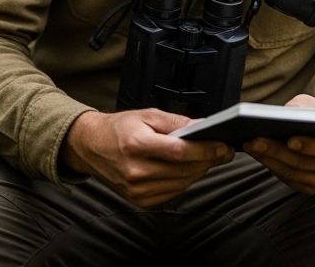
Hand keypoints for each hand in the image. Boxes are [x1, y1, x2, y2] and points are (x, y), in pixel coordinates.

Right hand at [62, 109, 233, 207]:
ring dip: (200, 171)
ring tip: (210, 158)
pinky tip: (190, 169)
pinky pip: (172, 192)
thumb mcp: (149, 115)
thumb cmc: (120, 128)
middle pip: (184, 169)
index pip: (180, 152)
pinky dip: (185, 181)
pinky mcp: (139, 200)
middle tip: (224, 151)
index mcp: (137, 145)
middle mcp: (135, 171)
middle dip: (209, 160)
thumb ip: (178, 122)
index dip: (206, 150)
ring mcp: (136, 189)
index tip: (223, 145)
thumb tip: (205, 126)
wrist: (91, 147)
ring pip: (182, 183)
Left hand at [243, 94, 314, 195]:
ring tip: (252, 146)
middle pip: (306, 163)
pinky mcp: (312, 188)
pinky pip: (290, 181)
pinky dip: (273, 168)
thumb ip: (304, 107)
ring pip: (294, 174)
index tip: (290, 139)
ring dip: (270, 160)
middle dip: (279, 152)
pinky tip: (260, 156)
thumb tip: (286, 112)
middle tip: (256, 141)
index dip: (311, 146)